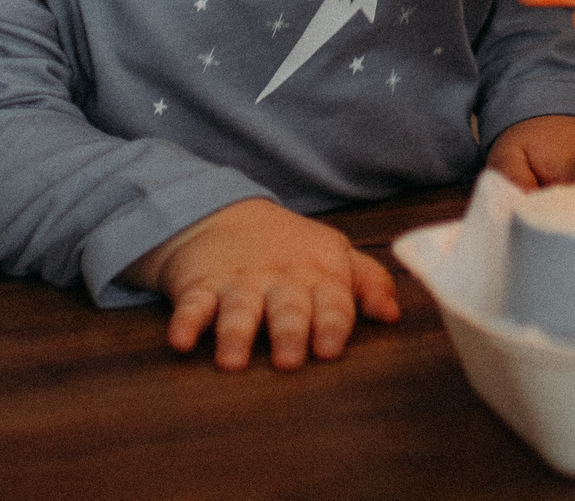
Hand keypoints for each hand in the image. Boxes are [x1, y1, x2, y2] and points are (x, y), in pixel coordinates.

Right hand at [127, 199, 399, 371]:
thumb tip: (393, 315)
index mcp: (319, 275)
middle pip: (287, 307)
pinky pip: (192, 304)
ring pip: (239, 309)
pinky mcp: (201, 285)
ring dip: (235, 333)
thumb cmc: (291, 249)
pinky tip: (181, 342)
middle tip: (288, 360)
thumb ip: (367, 282)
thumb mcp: (334, 256)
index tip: (331, 349)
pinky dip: (185, 322)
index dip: (333, 323)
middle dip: (288, 332)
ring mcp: (239, 282)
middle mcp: (280, 280)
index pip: (332, 300)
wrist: (223, 214)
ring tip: (233, 360)